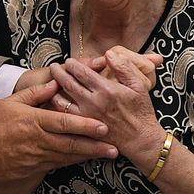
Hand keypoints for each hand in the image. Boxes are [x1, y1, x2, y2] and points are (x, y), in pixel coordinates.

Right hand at [0, 79, 117, 182]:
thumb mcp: (10, 102)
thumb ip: (35, 93)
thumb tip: (55, 83)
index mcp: (34, 121)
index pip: (65, 123)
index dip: (86, 125)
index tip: (103, 126)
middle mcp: (39, 141)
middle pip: (72, 144)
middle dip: (96, 146)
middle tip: (115, 147)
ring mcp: (36, 157)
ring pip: (68, 157)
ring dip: (88, 156)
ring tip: (107, 154)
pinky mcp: (33, 169)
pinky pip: (57, 165)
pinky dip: (72, 162)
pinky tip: (84, 160)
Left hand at [50, 53, 165, 169]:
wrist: (140, 140)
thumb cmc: (141, 112)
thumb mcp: (138, 85)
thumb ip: (124, 67)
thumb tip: (109, 53)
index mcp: (106, 89)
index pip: (82, 71)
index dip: (72, 64)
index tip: (69, 61)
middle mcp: (93, 102)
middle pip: (68, 83)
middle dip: (58, 72)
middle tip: (54, 67)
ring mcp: (86, 116)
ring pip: (61, 99)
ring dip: (54, 88)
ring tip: (52, 81)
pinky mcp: (83, 128)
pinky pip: (64, 115)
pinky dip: (57, 105)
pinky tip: (55, 100)